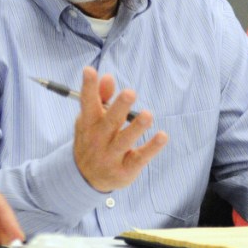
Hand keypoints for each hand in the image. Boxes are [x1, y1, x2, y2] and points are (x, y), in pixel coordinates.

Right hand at [73, 66, 167, 191]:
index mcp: (88, 123)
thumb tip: (108, 77)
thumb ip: (100, 97)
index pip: (88, 102)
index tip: (90, 70)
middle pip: (110, 121)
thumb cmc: (92, 138)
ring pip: (124, 140)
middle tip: (130, 93)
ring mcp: (110, 156)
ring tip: (148, 115)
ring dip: (136, 128)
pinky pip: (140, 158)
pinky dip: (151, 148)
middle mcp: (98, 139)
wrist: (85, 177)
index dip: (89, 86)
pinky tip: (162, 136)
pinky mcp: (125, 169)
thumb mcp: (91, 119)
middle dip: (119, 107)